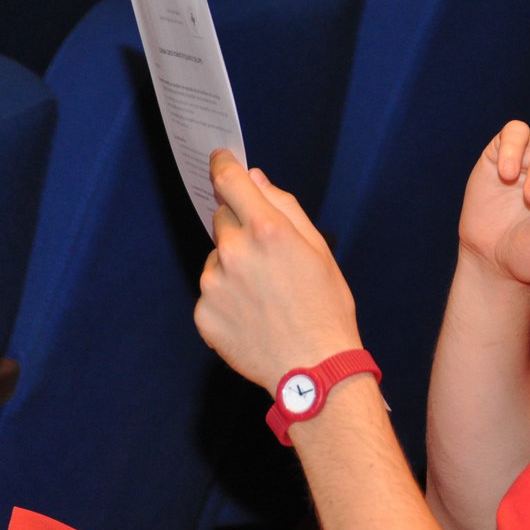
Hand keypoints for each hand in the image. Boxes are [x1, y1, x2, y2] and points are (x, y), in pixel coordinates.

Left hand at [194, 150, 359, 391]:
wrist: (314, 369)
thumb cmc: (325, 308)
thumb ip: (285, 207)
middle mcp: (234, 252)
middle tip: (268, 257)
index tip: (220, 160)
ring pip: (216, 258)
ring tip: (265, 295)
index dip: (223, 165)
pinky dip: (226, 298)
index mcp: (267, 231)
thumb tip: (256, 179)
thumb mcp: (319, 250)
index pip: (230, 180)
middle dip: (240, 228)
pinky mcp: (203, 314)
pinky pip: (210, 291)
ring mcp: (214, 284)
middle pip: (222, 219)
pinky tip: (253, 315)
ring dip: (233, 265)